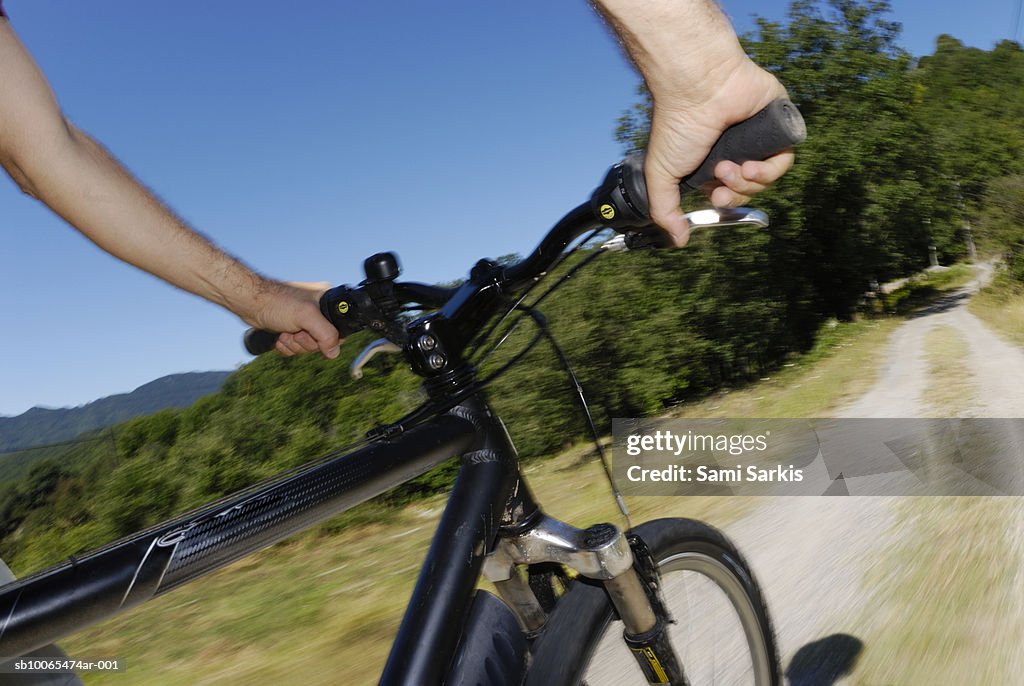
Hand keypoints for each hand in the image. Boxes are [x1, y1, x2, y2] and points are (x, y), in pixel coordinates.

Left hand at [247, 280, 340, 358]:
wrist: (250, 303)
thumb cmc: (276, 302)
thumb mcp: (306, 316)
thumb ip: (326, 334)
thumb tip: (334, 352)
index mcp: (327, 301)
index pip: (340, 329)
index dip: (327, 339)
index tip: (311, 334)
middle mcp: (318, 310)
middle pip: (323, 341)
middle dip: (305, 342)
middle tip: (296, 331)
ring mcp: (304, 320)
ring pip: (308, 346)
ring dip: (294, 345)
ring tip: (285, 332)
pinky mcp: (292, 328)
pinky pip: (296, 347)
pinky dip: (287, 346)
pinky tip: (279, 336)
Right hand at [645, 62, 794, 245]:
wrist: (698, 88)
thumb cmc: (677, 125)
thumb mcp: (661, 175)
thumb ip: (665, 211)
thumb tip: (678, 240)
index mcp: (711, 159)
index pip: (728, 192)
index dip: (725, 201)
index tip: (714, 198)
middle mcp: (736, 149)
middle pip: (750, 189)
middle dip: (736, 193)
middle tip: (721, 180)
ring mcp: (758, 136)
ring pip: (768, 177)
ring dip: (750, 182)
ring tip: (732, 167)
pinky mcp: (778, 123)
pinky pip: (785, 158)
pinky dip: (771, 169)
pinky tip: (752, 163)